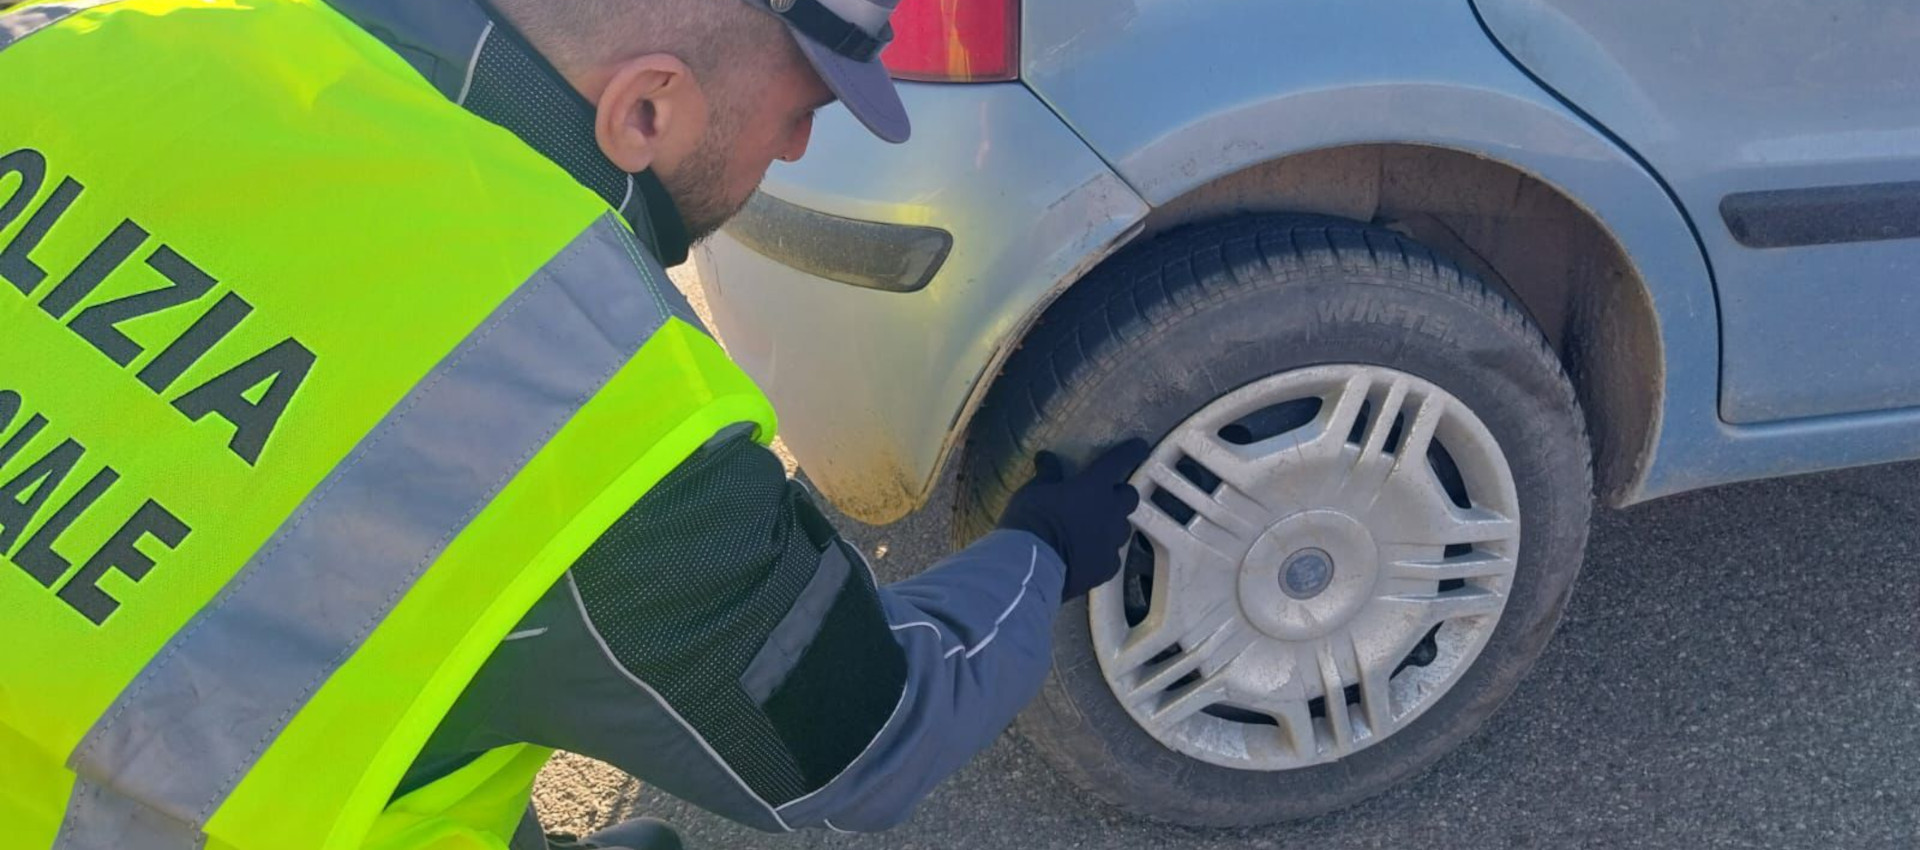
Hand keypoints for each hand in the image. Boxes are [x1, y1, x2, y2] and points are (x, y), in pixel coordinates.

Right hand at [996, 439, 1150, 599]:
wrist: (1030, 567)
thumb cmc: (1030, 521)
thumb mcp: (1032, 492)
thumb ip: (1047, 475)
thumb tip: (1047, 458)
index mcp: (1093, 486)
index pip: (1119, 461)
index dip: (1131, 451)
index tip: (1140, 446)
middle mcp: (1110, 511)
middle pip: (1130, 497)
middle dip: (1120, 495)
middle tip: (1104, 498)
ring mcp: (1111, 542)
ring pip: (1122, 529)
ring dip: (1111, 525)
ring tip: (1092, 530)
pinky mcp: (1107, 568)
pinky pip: (1111, 557)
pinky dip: (1102, 553)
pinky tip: (1087, 557)